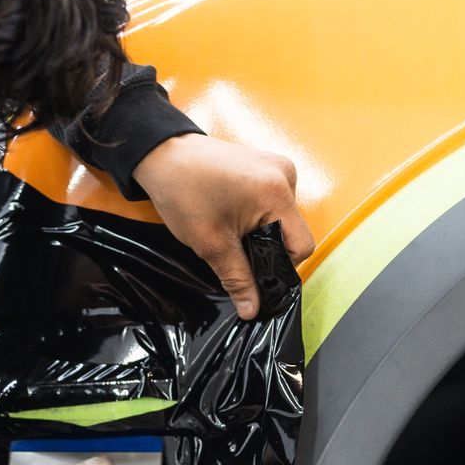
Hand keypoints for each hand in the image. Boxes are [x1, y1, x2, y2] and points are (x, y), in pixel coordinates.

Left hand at [131, 133, 315, 317]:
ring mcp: (277, 166)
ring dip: (261, 230)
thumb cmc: (183, 191)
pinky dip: (258, 214)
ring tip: (229, 226)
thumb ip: (237, 278)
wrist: (162, 155)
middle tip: (234, 247)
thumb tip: (253, 309)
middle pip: (292, 231)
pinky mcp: (267, 164)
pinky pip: (273, 201)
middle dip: (267, 246)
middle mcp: (285, 175)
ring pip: (282, 217)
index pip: (302, 246)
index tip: (254, 271)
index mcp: (277, 192)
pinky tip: (233, 212)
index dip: (280, 266)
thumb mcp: (211, 243)